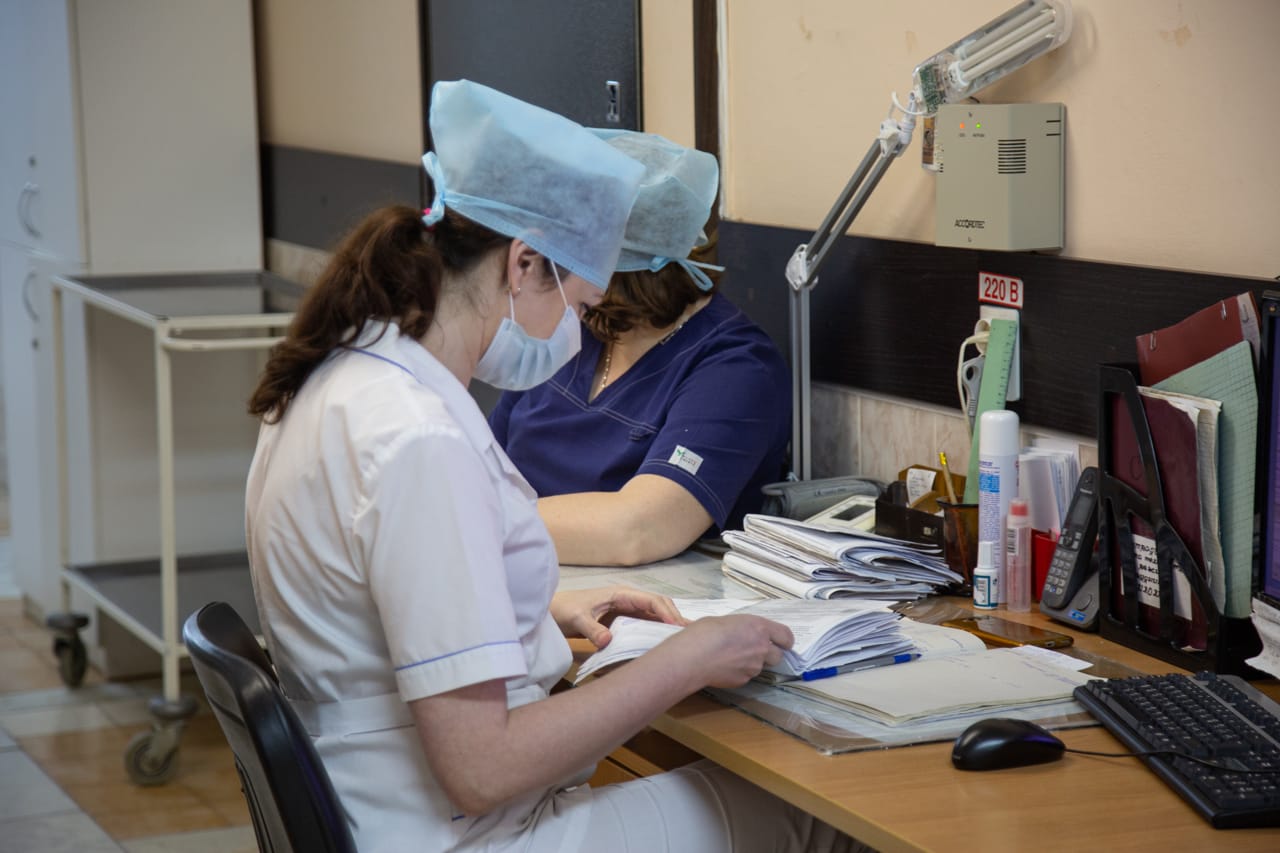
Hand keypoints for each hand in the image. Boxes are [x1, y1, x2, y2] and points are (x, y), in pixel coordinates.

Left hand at [551, 586, 685, 648]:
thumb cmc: (565, 609)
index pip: (651, 600)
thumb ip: (591, 629)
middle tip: (690, 634)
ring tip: (685, 639)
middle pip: (659, 605)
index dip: (666, 612)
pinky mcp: (624, 621)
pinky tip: (665, 643)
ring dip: (669, 625)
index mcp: (621, 594)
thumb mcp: (577, 619)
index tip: (676, 627)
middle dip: (675, 617)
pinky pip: (646, 625)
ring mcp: (627, 610)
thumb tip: (608, 641)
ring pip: (655, 615)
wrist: (553, 612)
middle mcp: (628, 600)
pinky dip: (657, 632)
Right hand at [663, 614, 794, 688]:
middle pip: (777, 656)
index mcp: (759, 628)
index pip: (786, 636)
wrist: (693, 657)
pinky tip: (724, 667)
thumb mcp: (727, 621)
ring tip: (731, 658)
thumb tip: (742, 634)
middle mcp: (762, 648)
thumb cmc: (705, 632)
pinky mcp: (744, 680)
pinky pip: (746, 675)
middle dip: (769, 654)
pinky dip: (739, 672)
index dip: (786, 641)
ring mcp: (754, 667)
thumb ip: (742, 628)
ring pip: (760, 667)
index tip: (783, 643)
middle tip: (753, 650)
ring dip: (752, 663)